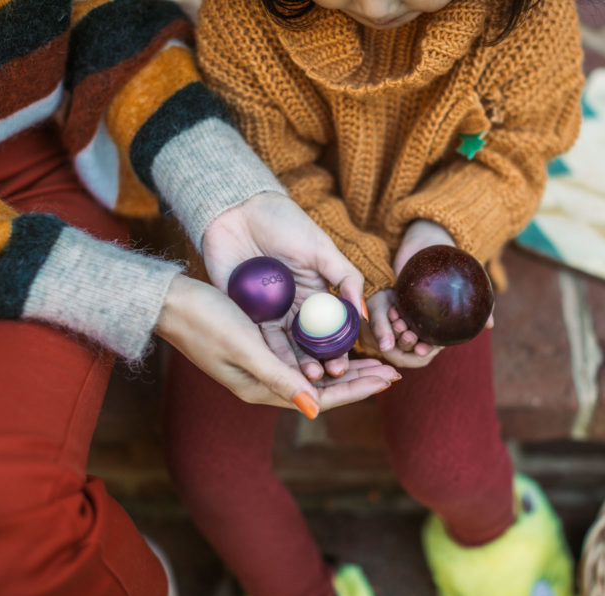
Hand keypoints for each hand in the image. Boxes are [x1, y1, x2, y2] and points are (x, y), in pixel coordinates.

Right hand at [156, 275, 399, 415]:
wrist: (170, 303)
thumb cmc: (205, 322)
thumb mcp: (245, 348)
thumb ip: (279, 377)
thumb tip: (315, 408)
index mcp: (264, 388)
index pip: (324, 396)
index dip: (359, 388)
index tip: (389, 378)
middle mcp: (266, 382)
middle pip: (323, 387)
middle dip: (359, 379)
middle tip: (393, 371)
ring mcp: (262, 366)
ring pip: (314, 371)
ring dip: (345, 366)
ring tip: (375, 359)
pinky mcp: (258, 348)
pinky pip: (301, 355)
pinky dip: (324, 351)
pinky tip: (338, 342)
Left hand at [202, 192, 372, 379]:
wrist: (239, 208)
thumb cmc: (284, 223)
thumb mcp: (322, 248)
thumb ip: (347, 279)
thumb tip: (365, 313)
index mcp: (315, 294)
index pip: (331, 329)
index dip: (339, 348)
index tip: (346, 365)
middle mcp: (293, 307)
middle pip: (308, 343)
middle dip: (318, 362)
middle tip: (326, 378)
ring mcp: (268, 311)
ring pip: (283, 345)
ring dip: (294, 364)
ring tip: (306, 378)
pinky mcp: (243, 311)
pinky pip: (256, 336)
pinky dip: (267, 352)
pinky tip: (276, 366)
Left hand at [364, 220, 491, 367]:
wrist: (429, 240)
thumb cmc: (453, 264)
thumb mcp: (466, 283)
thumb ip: (480, 304)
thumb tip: (491, 326)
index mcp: (434, 322)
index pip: (428, 342)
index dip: (424, 350)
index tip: (422, 352)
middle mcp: (417, 318)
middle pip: (409, 338)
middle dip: (407, 343)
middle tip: (407, 338)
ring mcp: (404, 307)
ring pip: (397, 325)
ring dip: (396, 329)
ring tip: (398, 325)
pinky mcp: (392, 296)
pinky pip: (388, 309)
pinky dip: (389, 313)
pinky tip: (391, 313)